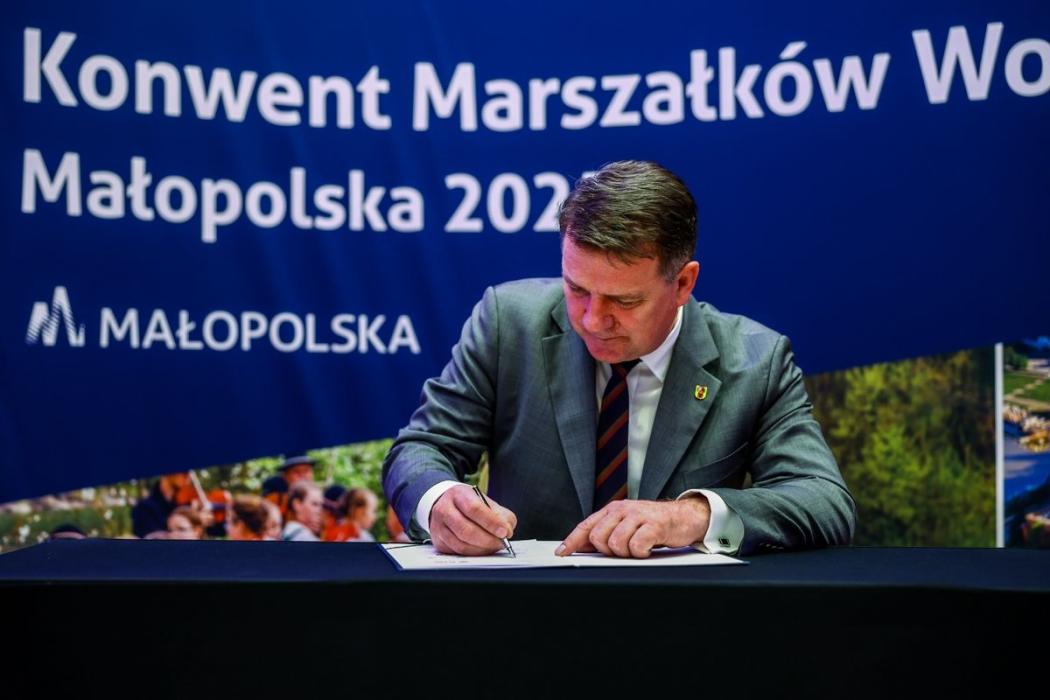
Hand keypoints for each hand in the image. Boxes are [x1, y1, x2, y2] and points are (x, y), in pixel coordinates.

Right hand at [429, 485, 517, 555]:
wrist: (445, 505)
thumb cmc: (468, 504)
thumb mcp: (485, 501)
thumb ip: (501, 514)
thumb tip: (507, 531)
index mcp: (458, 495)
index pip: (474, 509)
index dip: (491, 522)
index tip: (505, 532)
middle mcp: (444, 510)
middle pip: (465, 530)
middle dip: (487, 540)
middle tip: (502, 543)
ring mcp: (439, 527)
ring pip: (461, 545)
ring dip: (482, 549)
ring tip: (494, 546)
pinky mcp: (439, 542)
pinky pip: (458, 553)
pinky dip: (474, 554)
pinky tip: (483, 549)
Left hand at [556, 496, 710, 557]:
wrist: (683, 517)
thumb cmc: (653, 524)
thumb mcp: (626, 525)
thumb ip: (606, 533)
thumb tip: (580, 547)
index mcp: (613, 510)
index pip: (586, 526)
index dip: (572, 540)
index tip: (561, 553)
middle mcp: (623, 510)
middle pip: (598, 537)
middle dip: (607, 550)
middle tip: (624, 549)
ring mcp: (638, 516)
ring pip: (615, 543)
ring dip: (626, 553)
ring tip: (637, 548)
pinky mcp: (654, 525)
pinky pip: (636, 545)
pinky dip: (641, 552)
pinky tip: (648, 548)